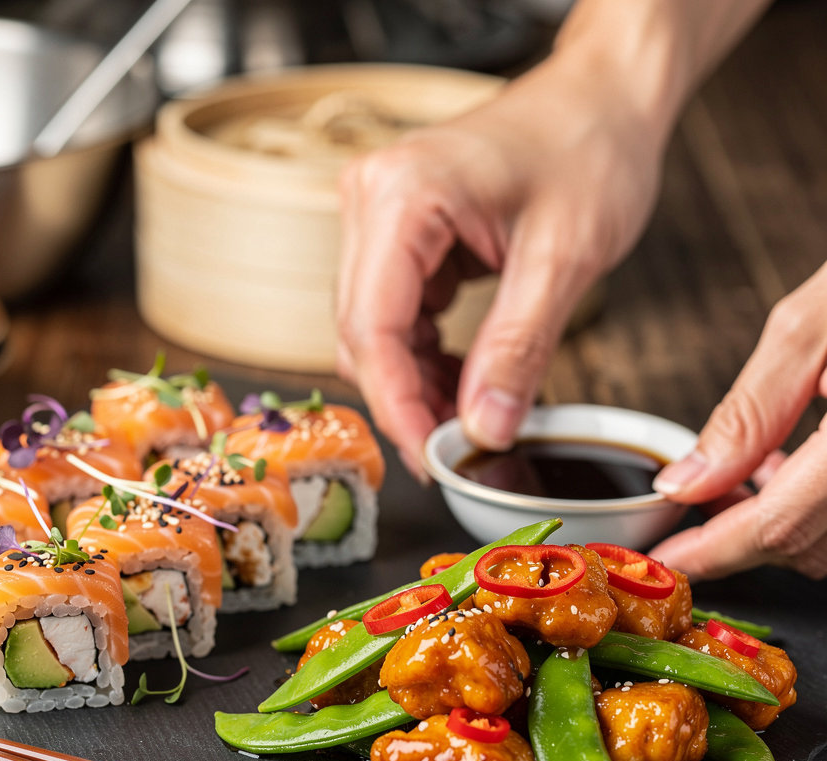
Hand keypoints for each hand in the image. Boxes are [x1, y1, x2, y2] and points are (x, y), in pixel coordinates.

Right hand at [335, 56, 665, 478]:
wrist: (601, 98)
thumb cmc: (590, 147)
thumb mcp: (564, 257)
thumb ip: (519, 349)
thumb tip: (485, 429)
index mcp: (402, 195)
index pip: (373, 326)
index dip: (398, 404)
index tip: (432, 457)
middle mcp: (373, 202)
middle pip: (363, 335)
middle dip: (407, 401)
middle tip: (457, 452)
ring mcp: (379, 219)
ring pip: (374, 334)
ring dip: (416, 385)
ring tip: (472, 417)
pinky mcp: (398, 238)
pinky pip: (397, 319)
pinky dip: (427, 360)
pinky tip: (467, 379)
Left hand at [650, 259, 826, 579]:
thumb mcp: (816, 323)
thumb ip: (749, 413)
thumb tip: (687, 483)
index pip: (779, 527)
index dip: (712, 552)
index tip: (667, 558)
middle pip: (809, 547)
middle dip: (741, 534)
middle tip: (697, 498)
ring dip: (781, 523)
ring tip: (744, 474)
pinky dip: (816, 506)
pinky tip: (793, 465)